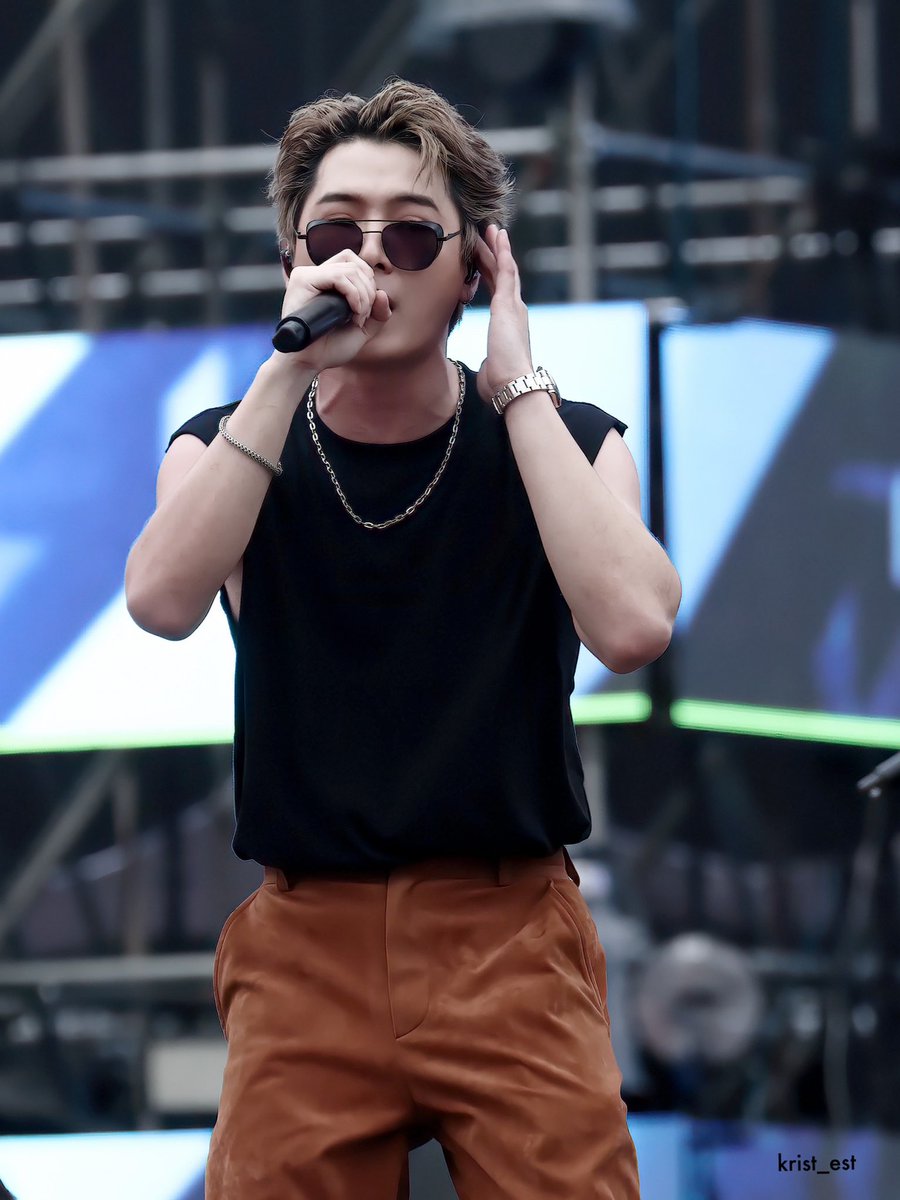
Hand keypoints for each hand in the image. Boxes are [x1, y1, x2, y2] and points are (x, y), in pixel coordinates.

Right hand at [275, 250, 391, 371]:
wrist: (307, 362)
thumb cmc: (329, 348)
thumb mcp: (362, 330)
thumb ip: (378, 314)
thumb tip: (383, 293)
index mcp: (327, 282)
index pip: (355, 263)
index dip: (368, 283)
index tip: (366, 311)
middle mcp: (317, 275)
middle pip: (355, 263)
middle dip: (369, 290)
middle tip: (363, 316)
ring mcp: (308, 275)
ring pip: (350, 269)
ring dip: (363, 295)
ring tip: (357, 318)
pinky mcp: (303, 280)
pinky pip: (338, 276)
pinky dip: (353, 293)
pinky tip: (353, 311)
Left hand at [473, 225, 533, 404]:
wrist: (513, 385)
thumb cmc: (502, 384)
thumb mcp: (493, 367)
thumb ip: (491, 361)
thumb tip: (487, 368)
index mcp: (509, 325)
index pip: (500, 293)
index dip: (492, 275)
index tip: (486, 261)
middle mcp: (515, 311)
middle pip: (504, 276)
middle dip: (495, 256)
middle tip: (489, 236)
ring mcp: (514, 306)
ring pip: (505, 268)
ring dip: (497, 247)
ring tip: (491, 228)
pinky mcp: (509, 304)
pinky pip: (506, 270)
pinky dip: (501, 252)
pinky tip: (497, 235)